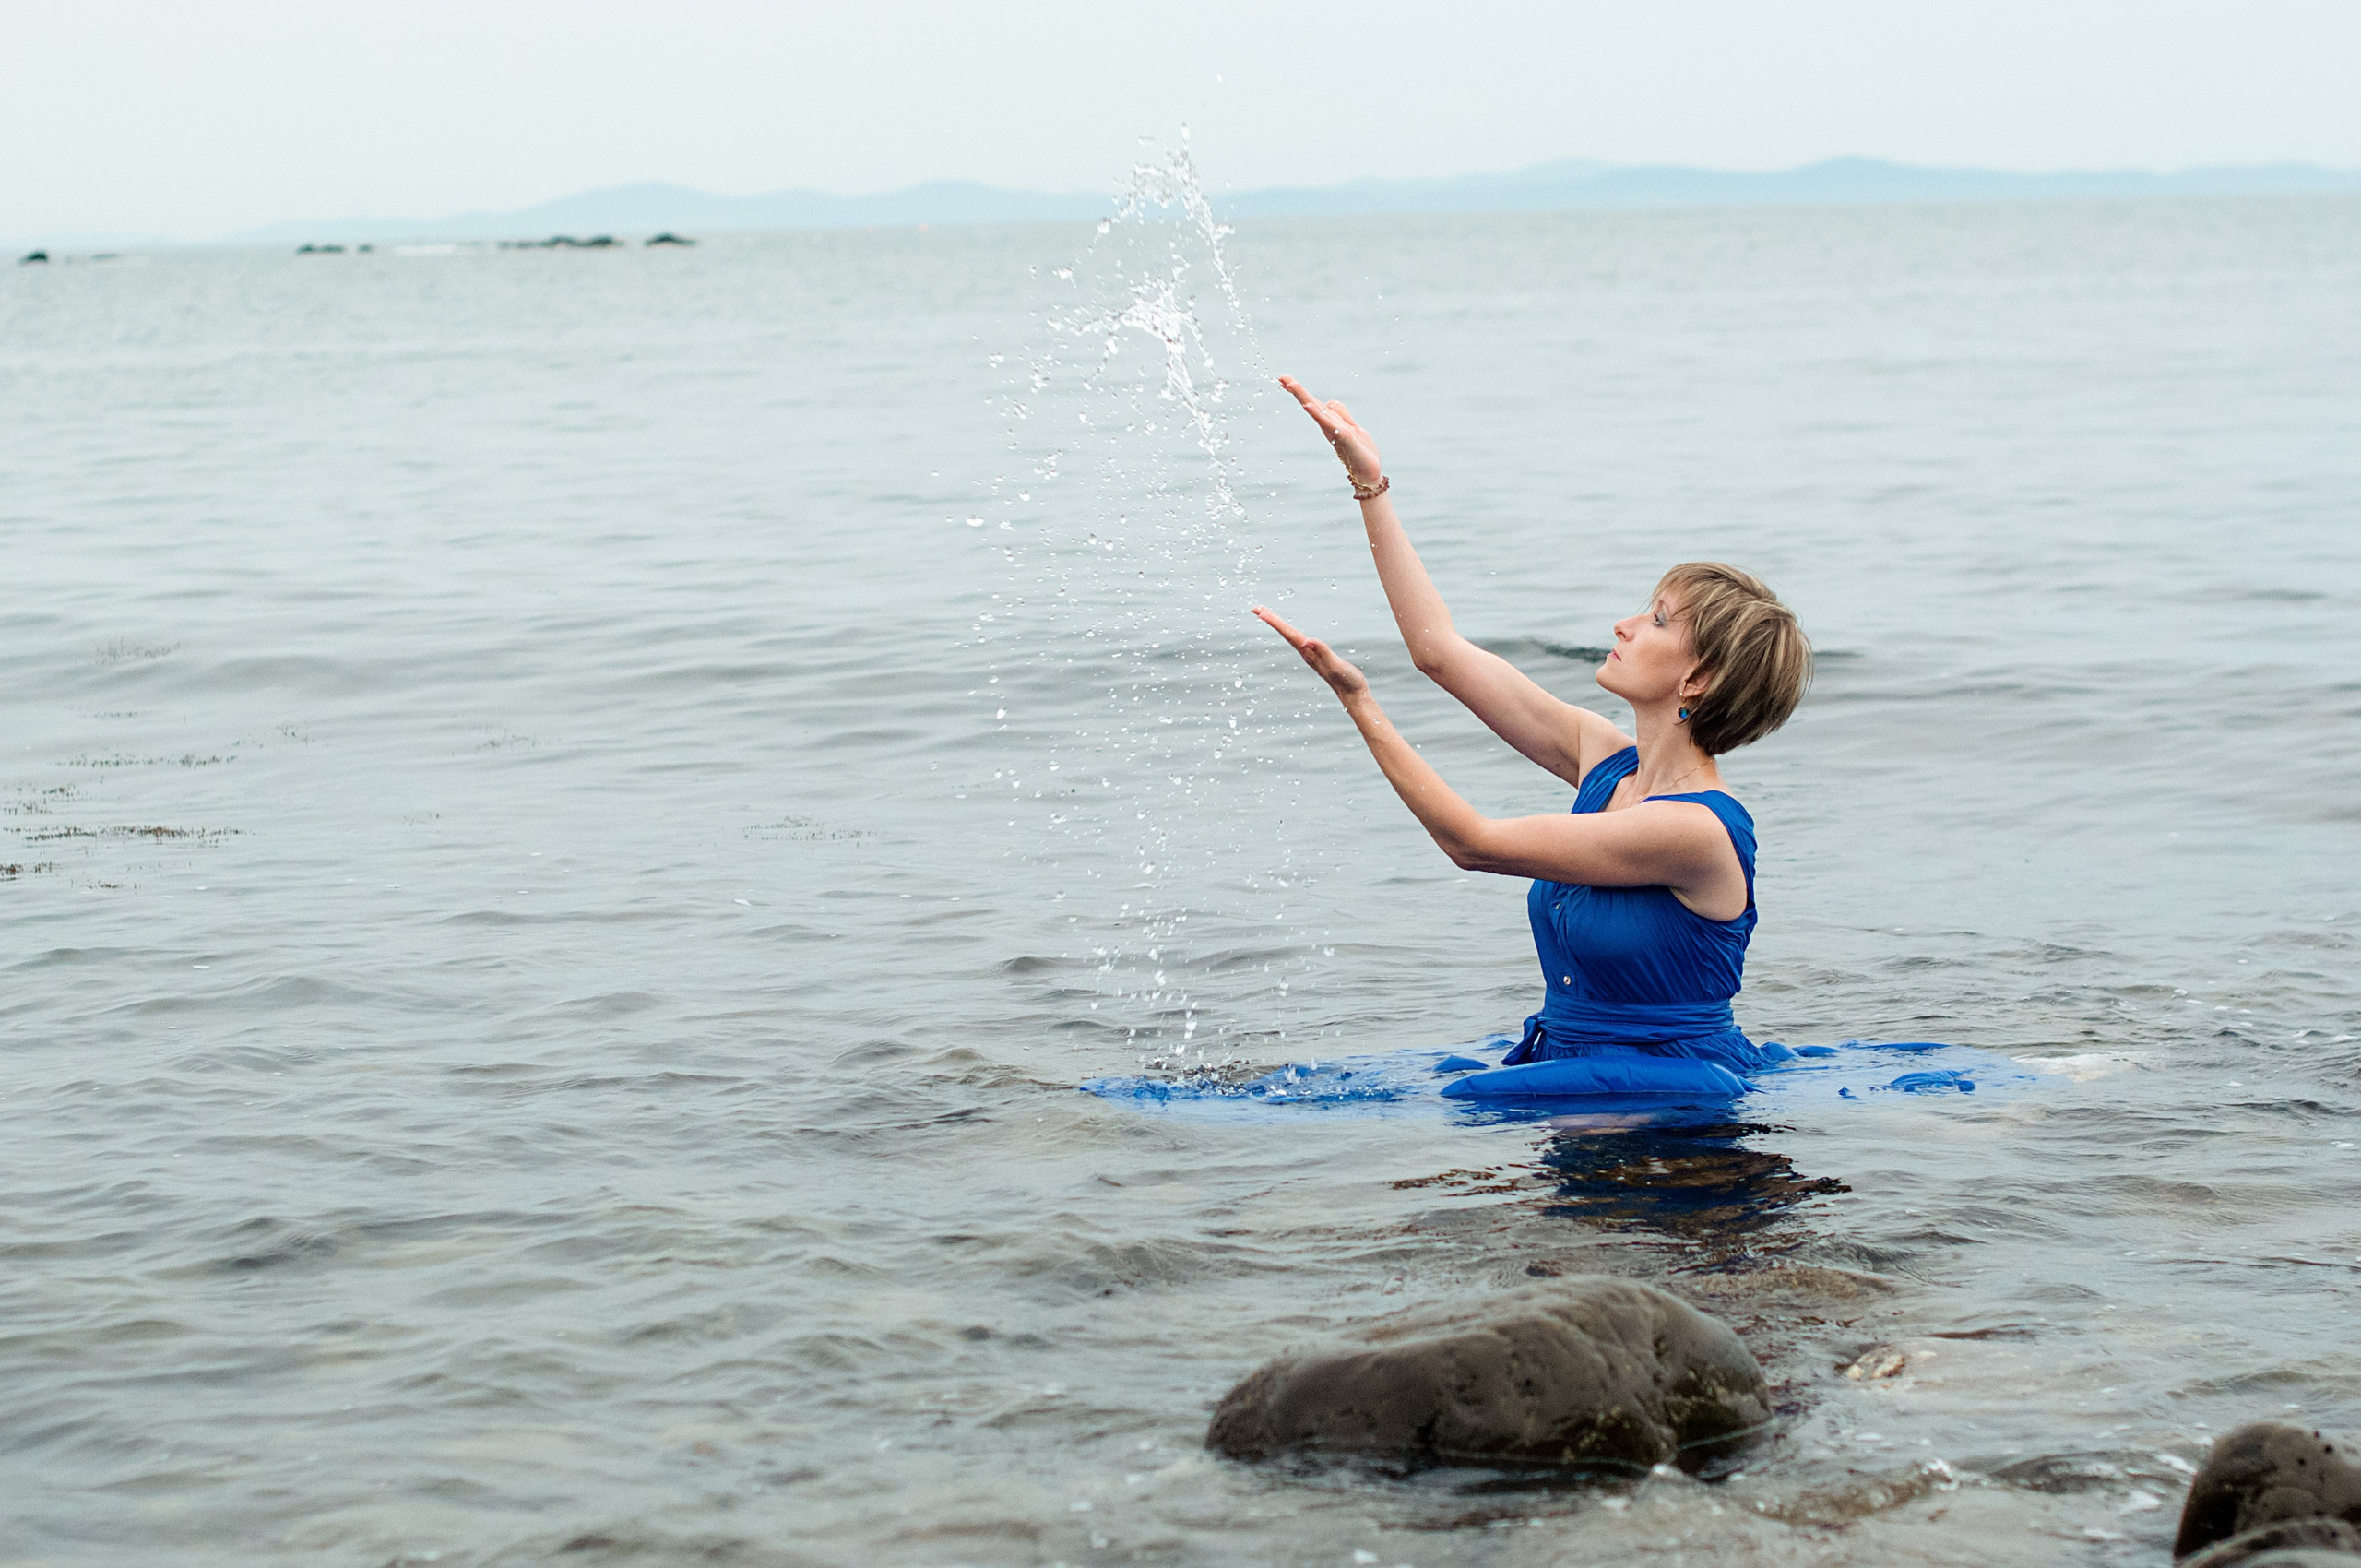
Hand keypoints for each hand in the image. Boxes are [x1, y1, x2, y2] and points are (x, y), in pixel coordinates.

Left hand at [1253, 606, 1370, 701]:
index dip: (1275, 622)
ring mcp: (1311, 656)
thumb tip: (1306, 641)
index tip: (1260, 613)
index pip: (1289, 634)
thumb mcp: (1336, 665)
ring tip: (1266, 615)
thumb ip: (1323, 652)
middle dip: (1271, 620)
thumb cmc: (1348, 681)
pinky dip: (1290, 633)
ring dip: (1278, 626)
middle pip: (1285, 634)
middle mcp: (1307, 654)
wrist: (1354, 696)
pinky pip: (1299, 641)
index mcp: (1309, 654)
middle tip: (1255, 608)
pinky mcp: (1317, 657)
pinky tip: (1290, 633)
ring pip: (1290, 637)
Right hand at [1279, 375, 1381, 489]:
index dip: (1300, 391)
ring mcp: (1334, 432)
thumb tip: (1329, 402)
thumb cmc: (1361, 453)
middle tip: (1281, 377)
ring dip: (1304, 396)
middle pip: (1311, 404)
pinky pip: (1329, 423)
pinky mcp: (1344, 438)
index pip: (1314, 403)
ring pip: (1317, 411)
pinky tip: (1308, 405)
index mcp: (1330, 423)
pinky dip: (1317, 414)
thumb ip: (1342, 415)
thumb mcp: (1353, 428)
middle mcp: (1329, 427)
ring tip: (1291, 384)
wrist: (1369, 474)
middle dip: (1297, 391)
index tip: (1284, 379)